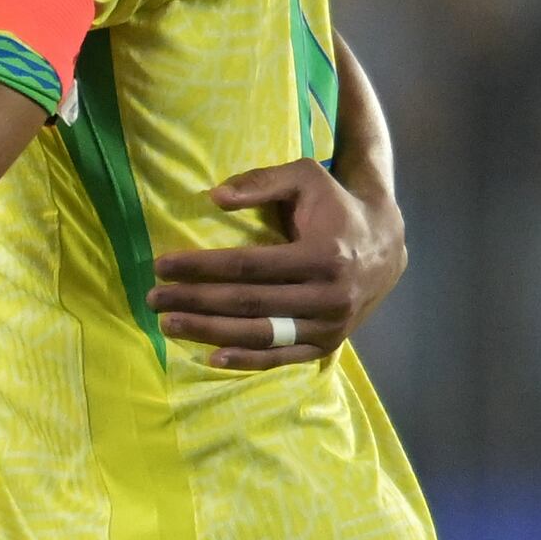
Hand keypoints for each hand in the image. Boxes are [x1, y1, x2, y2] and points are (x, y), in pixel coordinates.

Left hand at [151, 158, 398, 370]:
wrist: (387, 244)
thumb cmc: (336, 206)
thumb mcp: (306, 178)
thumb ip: (262, 182)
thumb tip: (214, 196)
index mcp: (324, 255)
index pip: (248, 265)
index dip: (201, 267)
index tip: (161, 265)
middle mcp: (329, 295)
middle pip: (248, 303)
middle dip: (194, 301)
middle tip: (153, 298)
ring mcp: (330, 325)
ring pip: (260, 334)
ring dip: (209, 333)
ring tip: (168, 324)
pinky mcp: (327, 344)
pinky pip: (281, 358)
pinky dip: (247, 361)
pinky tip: (212, 357)